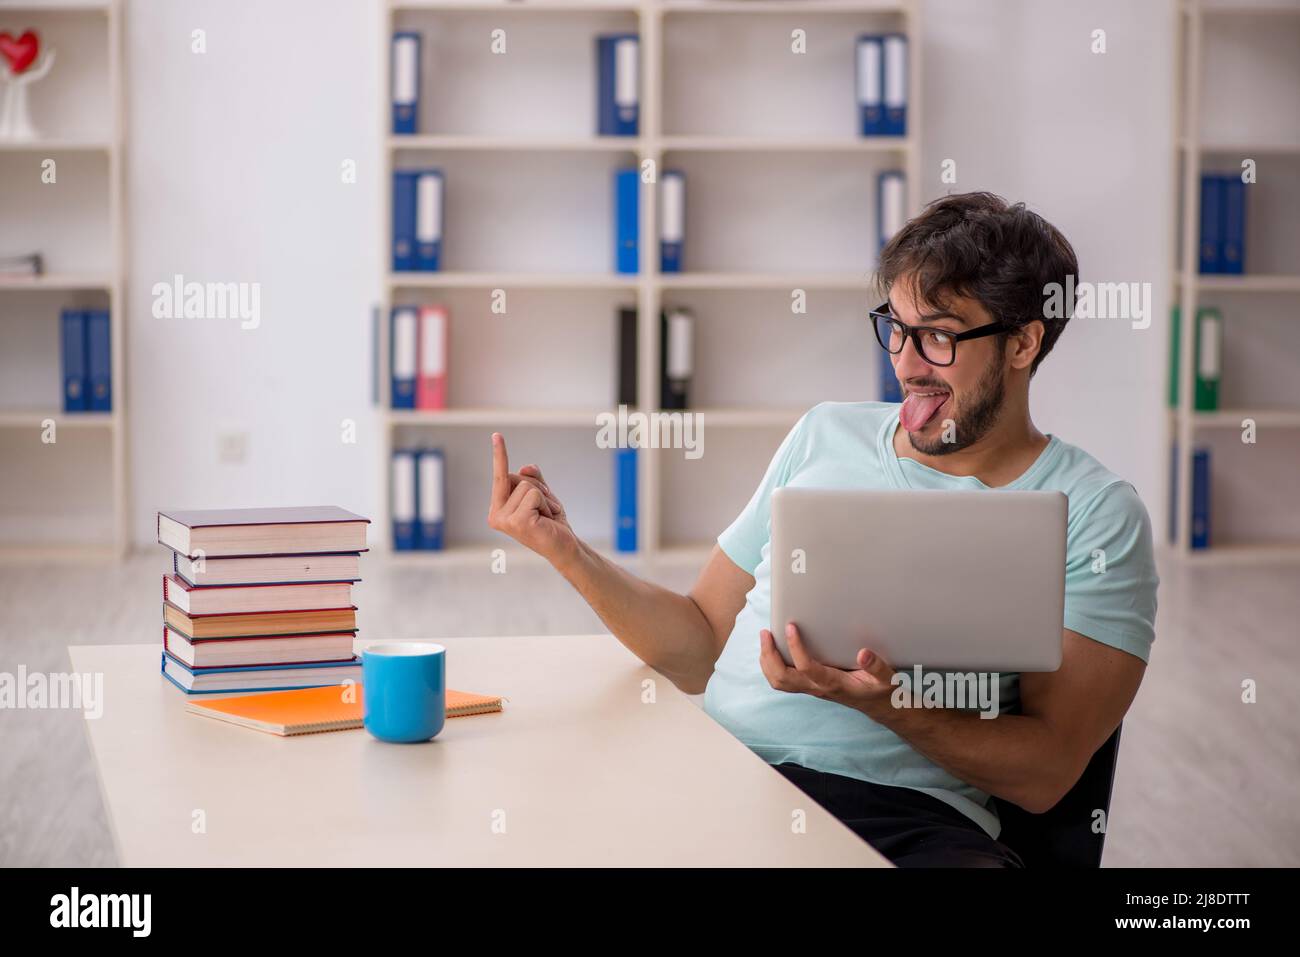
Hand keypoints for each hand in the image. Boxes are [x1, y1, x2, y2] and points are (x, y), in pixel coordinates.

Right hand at [486, 432, 580, 565]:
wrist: (564, 546)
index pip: (500, 476)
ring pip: (527, 485)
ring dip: (544, 498)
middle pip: (516, 477)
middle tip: (545, 508)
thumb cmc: (551, 522)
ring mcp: (504, 520)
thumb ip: (533, 479)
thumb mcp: (542, 495)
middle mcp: (495, 515)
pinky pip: (534, 494)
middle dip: (537, 487)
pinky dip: (547, 503)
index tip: (497, 435)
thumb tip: (524, 467)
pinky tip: (547, 519)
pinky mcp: (517, 521)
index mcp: (497, 509)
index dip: (500, 455)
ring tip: (547, 516)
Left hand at [758, 622, 898, 719]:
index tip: (791, 627)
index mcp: (833, 683)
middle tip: (766, 633)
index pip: (807, 667)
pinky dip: (772, 667)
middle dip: (770, 655)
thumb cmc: (880, 690)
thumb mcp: (886, 678)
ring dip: (767, 661)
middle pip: (783, 677)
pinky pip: (783, 681)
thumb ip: (877, 667)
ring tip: (765, 639)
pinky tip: (772, 651)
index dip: (796, 648)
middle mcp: (817, 687)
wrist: (877, 706)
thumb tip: (864, 653)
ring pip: (779, 681)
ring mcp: (811, 688)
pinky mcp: (808, 686)